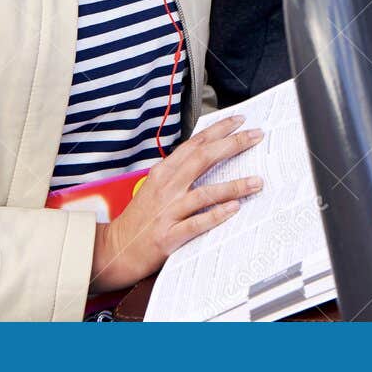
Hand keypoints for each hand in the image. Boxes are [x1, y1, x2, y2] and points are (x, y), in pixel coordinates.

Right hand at [89, 116, 264, 292]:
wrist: (115, 250)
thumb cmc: (139, 219)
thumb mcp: (156, 187)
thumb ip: (179, 172)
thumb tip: (209, 157)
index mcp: (163, 172)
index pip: (194, 144)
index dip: (218, 130)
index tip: (239, 120)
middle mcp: (166, 188)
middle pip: (203, 158)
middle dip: (232, 144)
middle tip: (256, 136)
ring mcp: (167, 211)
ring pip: (204, 192)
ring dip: (234, 185)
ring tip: (257, 181)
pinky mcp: (169, 235)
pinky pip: (197, 223)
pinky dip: (216, 215)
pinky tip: (234, 209)